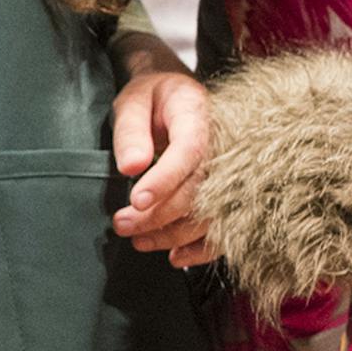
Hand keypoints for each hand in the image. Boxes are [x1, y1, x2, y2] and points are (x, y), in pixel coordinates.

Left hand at [112, 62, 214, 268]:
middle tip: (122, 225)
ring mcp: (229, 172)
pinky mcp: (227, 192)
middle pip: (198, 189)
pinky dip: (201, 247)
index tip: (136, 201)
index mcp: (198, 116)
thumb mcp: (133, 100)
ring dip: (174, 234)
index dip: (165, 180)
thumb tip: (131, 168)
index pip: (189, 151)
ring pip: (210, 213)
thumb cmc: (151, 96)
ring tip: (136, 239)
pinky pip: (223, 226)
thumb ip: (131, 131)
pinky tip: (174, 256)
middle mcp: (223, 147)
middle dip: (159, 214)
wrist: (177, 94)